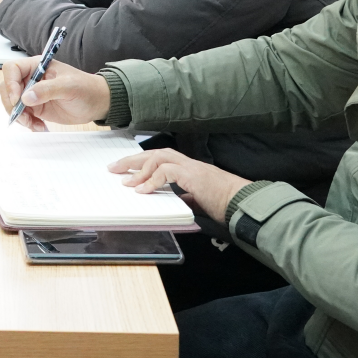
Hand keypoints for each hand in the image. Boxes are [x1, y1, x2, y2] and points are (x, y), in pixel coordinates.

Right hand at [0, 57, 109, 129]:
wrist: (96, 103)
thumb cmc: (86, 88)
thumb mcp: (69, 87)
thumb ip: (47, 90)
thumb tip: (26, 97)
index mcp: (37, 66)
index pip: (12, 69)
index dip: (10, 83)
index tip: (17, 99)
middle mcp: (31, 78)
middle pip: (7, 87)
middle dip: (11, 104)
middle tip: (24, 116)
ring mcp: (32, 93)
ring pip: (11, 103)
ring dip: (19, 116)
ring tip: (33, 124)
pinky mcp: (35, 107)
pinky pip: (21, 115)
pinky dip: (26, 123)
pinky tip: (39, 126)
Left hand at [112, 148, 250, 223]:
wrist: (243, 203)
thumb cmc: (226, 204)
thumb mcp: (199, 201)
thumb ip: (185, 197)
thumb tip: (172, 201)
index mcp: (189, 169)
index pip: (160, 158)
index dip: (141, 162)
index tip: (125, 170)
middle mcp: (188, 164)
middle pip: (155, 153)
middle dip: (132, 160)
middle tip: (114, 168)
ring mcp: (191, 168)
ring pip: (158, 158)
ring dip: (139, 169)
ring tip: (125, 180)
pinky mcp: (193, 176)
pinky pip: (166, 172)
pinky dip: (152, 180)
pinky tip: (143, 191)